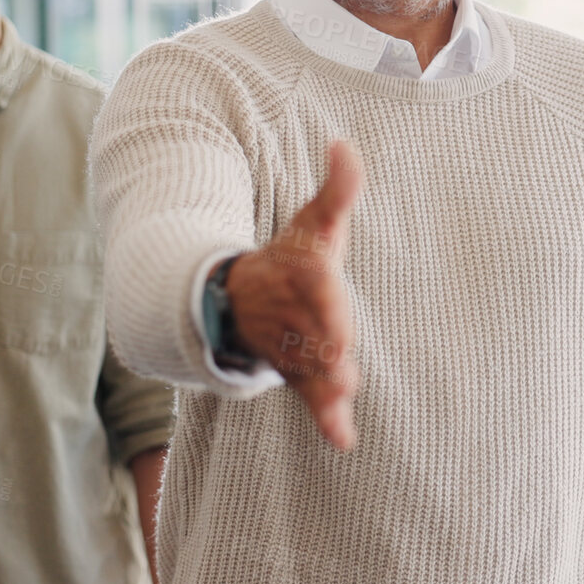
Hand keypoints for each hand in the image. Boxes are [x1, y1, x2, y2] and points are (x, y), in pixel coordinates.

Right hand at [225, 140, 365, 449]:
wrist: (238, 302)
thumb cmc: (291, 259)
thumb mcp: (314, 222)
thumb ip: (338, 189)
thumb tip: (344, 143)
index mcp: (300, 274)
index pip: (314, 281)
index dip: (326, 299)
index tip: (337, 304)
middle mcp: (292, 314)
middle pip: (312, 329)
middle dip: (325, 345)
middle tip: (342, 361)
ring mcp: (292, 347)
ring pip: (308, 367)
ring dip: (326, 383)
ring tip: (344, 393)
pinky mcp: (300, 376)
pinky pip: (312, 400)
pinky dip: (328, 421)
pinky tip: (345, 440)